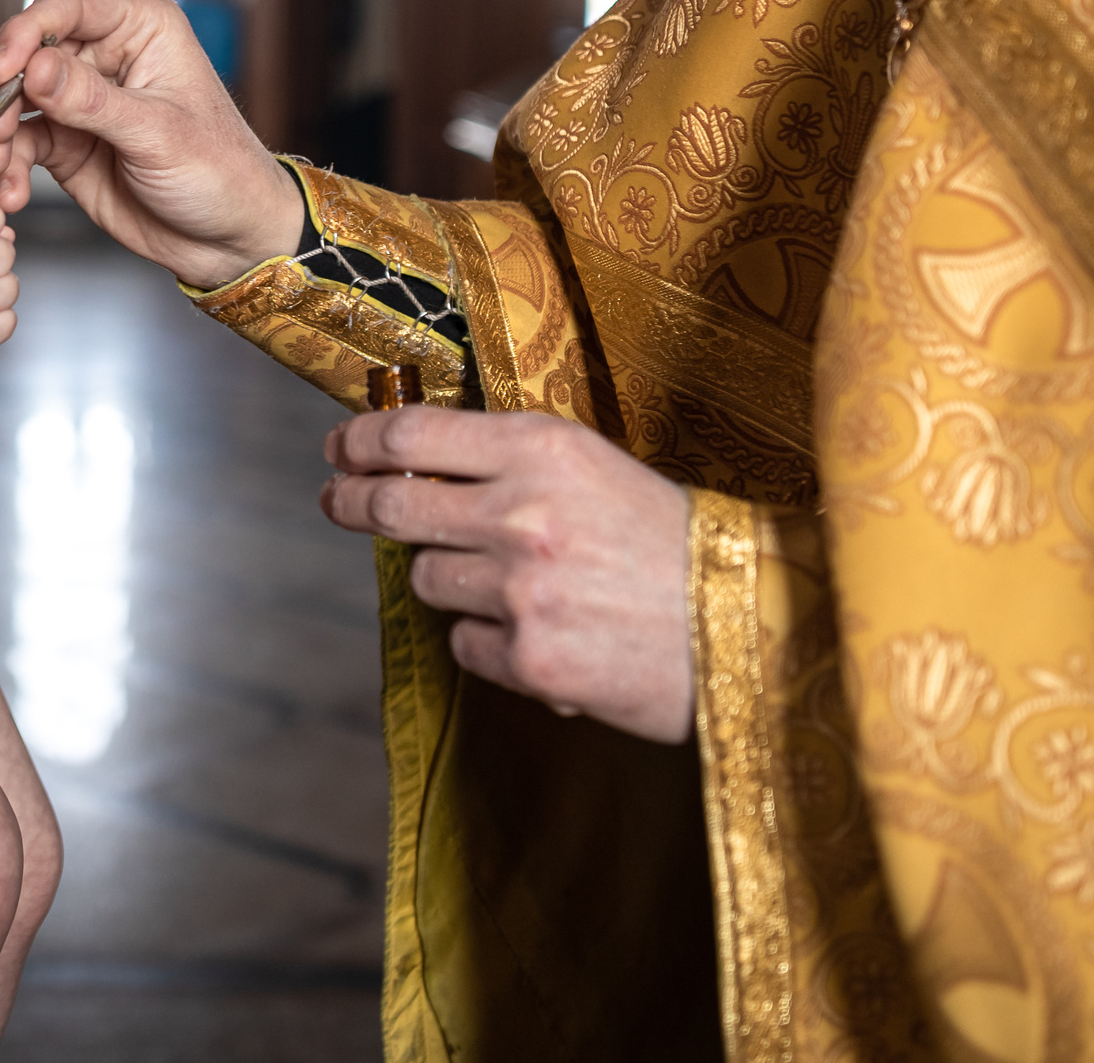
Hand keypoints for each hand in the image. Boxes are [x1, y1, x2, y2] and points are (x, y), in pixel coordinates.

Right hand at [0, 0, 304, 289]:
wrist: (228, 237)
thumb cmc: (219, 170)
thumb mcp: (158, 133)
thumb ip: (91, 101)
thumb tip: (34, 67)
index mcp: (140, 27)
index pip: (66, 8)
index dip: (25, 33)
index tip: (1, 69)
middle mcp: (105, 54)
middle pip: (28, 52)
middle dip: (1, 92)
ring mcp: (81, 100)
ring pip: (16, 99)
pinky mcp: (67, 142)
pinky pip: (21, 144)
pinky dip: (8, 166)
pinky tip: (12, 191)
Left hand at [319, 407, 695, 743]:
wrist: (755, 627)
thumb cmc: (675, 543)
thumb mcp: (599, 469)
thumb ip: (513, 462)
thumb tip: (417, 462)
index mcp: (545, 451)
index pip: (413, 434)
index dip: (361, 441)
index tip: (339, 448)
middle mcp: (524, 515)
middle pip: (393, 505)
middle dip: (351, 501)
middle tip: (337, 499)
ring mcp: (522, 591)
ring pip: (427, 578)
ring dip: (450, 579)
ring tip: (512, 583)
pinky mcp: (530, 660)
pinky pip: (465, 643)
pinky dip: (489, 640)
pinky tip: (540, 632)